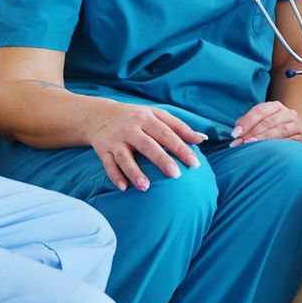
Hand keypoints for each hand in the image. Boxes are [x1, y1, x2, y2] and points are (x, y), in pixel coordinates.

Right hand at [86, 102, 206, 192]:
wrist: (98, 115)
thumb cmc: (135, 117)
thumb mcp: (156, 115)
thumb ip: (179, 127)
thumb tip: (203, 139)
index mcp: (147, 118)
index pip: (167, 133)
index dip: (181, 148)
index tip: (195, 164)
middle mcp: (131, 128)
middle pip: (148, 144)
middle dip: (162, 159)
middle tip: (176, 175)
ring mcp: (116, 140)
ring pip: (125, 157)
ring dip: (134, 172)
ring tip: (146, 187)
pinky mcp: (103, 150)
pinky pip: (108, 165)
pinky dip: (115, 176)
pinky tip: (124, 188)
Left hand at [230, 100, 301, 146]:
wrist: (296, 136)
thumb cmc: (273, 130)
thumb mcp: (261, 123)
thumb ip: (249, 124)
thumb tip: (237, 130)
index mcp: (275, 106)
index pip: (259, 111)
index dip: (246, 122)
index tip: (234, 134)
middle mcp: (288, 113)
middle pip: (267, 121)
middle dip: (251, 133)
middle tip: (239, 143)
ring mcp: (297, 125)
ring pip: (278, 130)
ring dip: (262, 139)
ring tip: (249, 145)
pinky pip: (289, 142)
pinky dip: (276, 146)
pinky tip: (267, 151)